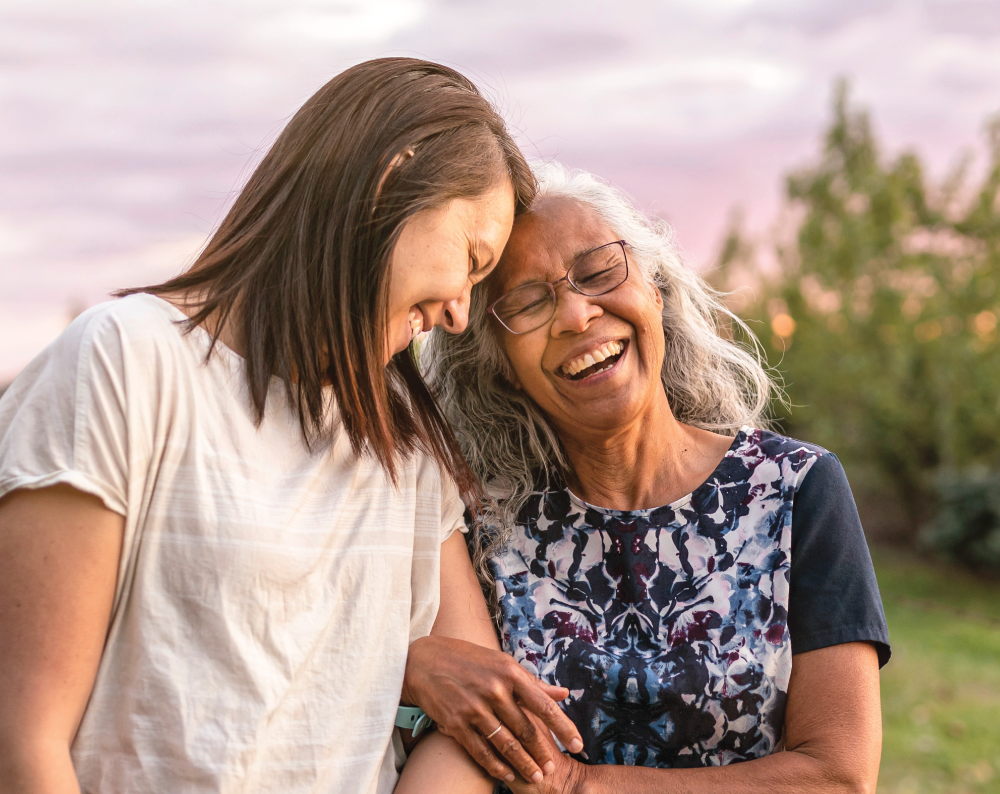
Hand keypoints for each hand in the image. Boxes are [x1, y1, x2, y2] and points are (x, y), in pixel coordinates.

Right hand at [401, 635, 583, 785]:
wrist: (424, 662)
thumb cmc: (468, 660)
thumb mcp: (502, 663)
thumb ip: (533, 683)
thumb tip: (563, 694)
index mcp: (509, 672)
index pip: (544, 705)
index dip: (564, 727)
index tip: (579, 744)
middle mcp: (494, 690)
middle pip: (526, 729)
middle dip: (542, 752)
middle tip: (553, 767)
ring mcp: (474, 707)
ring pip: (506, 744)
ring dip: (524, 764)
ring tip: (537, 777)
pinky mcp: (455, 723)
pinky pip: (480, 750)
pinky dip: (496, 765)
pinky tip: (508, 774)